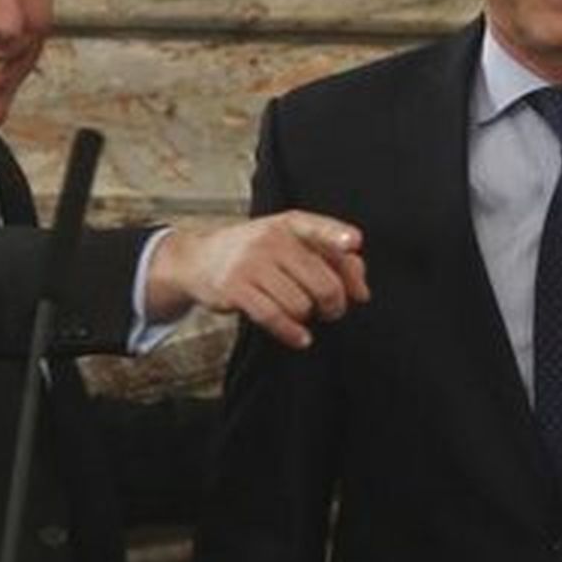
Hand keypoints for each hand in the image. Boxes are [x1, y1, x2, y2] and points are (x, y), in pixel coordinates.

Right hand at [144, 210, 369, 347]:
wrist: (201, 258)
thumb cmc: (257, 252)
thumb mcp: (291, 243)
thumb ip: (331, 258)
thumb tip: (361, 290)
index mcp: (290, 224)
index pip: (318, 228)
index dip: (337, 235)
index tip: (353, 243)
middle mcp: (271, 240)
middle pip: (322, 281)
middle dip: (334, 303)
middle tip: (331, 309)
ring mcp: (251, 264)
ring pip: (300, 304)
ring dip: (308, 317)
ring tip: (304, 313)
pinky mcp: (235, 289)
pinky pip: (274, 317)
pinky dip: (292, 333)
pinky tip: (301, 337)